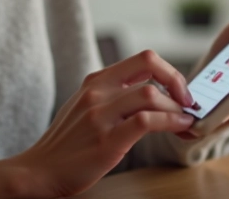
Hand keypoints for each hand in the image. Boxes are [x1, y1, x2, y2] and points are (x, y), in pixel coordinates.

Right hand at [0, 50, 196, 197]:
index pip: (142, 58)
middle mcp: (97, 92)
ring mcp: (100, 115)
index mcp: (95, 81)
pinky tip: (178, 128)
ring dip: (176, 108)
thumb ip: (112, 95)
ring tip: (185, 120)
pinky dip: (170, 122)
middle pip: (150, 67)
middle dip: (178, 84)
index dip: (169, 71)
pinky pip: (146, 122)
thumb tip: (153, 94)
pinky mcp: (107, 141)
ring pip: (151, 94)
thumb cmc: (67, 143)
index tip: (179, 90)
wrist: (39, 170)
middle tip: (188, 103)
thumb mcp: (85, 107)